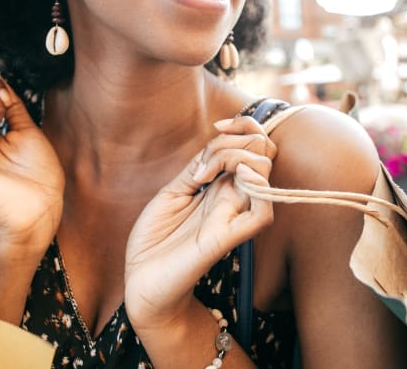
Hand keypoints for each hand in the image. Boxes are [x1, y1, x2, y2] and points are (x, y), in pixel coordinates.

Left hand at [123, 116, 277, 332]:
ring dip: (238, 156)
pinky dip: (258, 189)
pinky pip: (262, 213)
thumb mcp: (172, 192)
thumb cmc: (155, 240)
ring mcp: (233, 215)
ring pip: (265, 172)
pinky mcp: (227, 238)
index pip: (255, 144)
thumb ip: (197, 167)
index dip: (244, 125)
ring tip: (206, 172)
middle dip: (238, 137)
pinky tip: (234, 179)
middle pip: (264, 151)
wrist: (141, 281)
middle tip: (205, 159)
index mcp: (222, 184)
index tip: (218, 125)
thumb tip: (216, 143)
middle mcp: (233, 197)